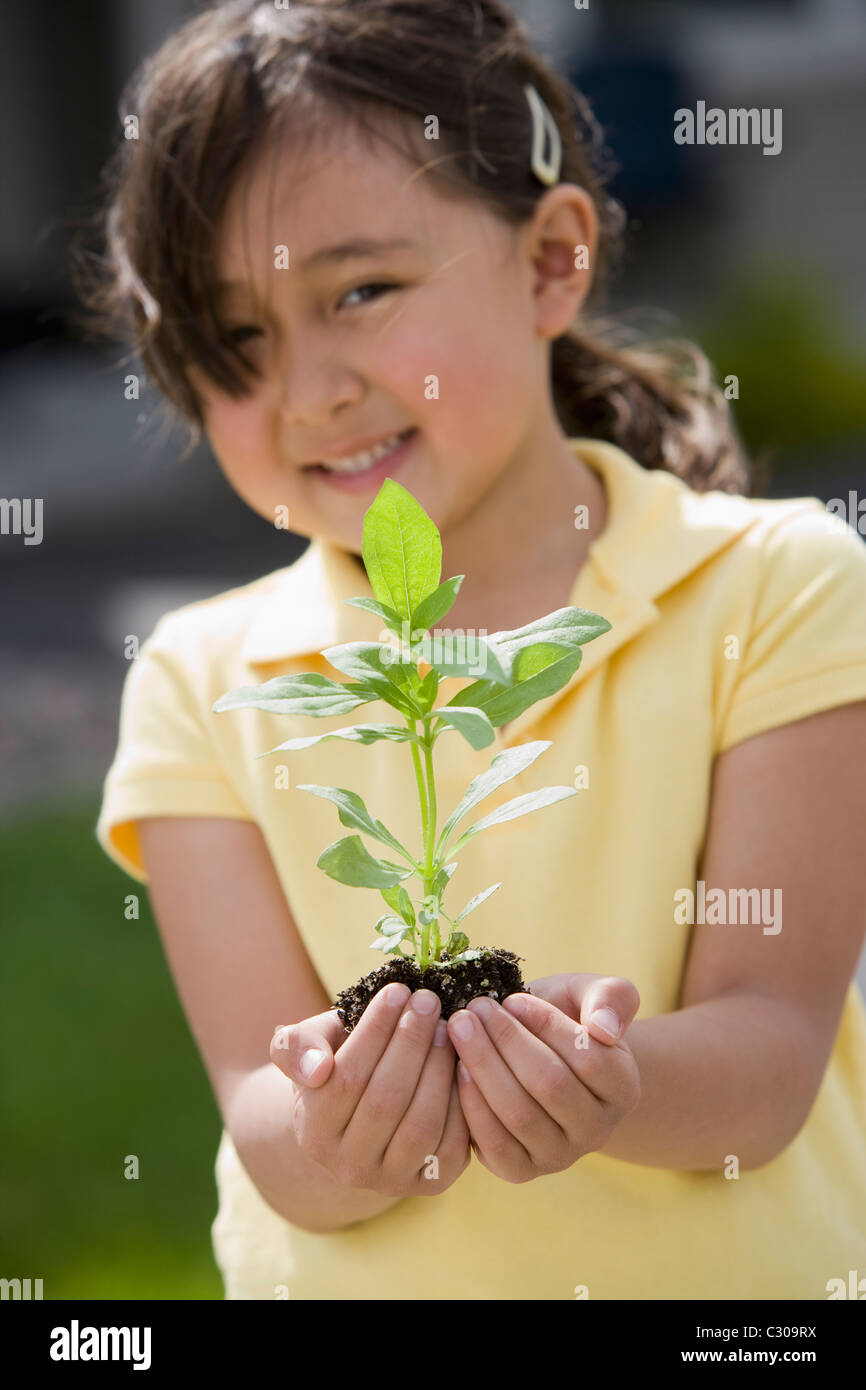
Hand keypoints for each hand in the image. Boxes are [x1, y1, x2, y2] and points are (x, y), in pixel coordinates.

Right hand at [270, 983, 470, 1198]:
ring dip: (439, 1067)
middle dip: (411, 1042)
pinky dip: (462, 1098)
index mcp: (313, 1133)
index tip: (397, 990)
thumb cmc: (334, 1066)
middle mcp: (348, 1167)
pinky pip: (453, 1141)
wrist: (361, 1116)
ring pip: (421, 1123)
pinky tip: (462, 1060)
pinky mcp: (432, 1182)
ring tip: (446, 1027)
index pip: (345, 1079)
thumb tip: (318, 1066)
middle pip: (386, 1100)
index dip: (374, 1032)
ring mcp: (392, 1180)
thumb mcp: (306, 1049)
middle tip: (429, 1000)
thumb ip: (296, 1047)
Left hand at [446, 973, 640, 1182]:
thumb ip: (610, 997)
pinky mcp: (521, 1170)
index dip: (548, 1026)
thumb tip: (604, 1028)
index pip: (589, 1057)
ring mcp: (560, 1156)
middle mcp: (598, 1131)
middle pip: (550, 1086)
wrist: (539, 1058)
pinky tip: (457, 1068)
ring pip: (519, 1114)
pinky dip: (472, 1104)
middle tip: (475, 1009)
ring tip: (461, 1029)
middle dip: (507, 1041)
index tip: (514, 999)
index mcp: (623, 1088)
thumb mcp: (589, 996)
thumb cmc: (564, 1020)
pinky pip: (494, 1143)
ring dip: (483, 1067)